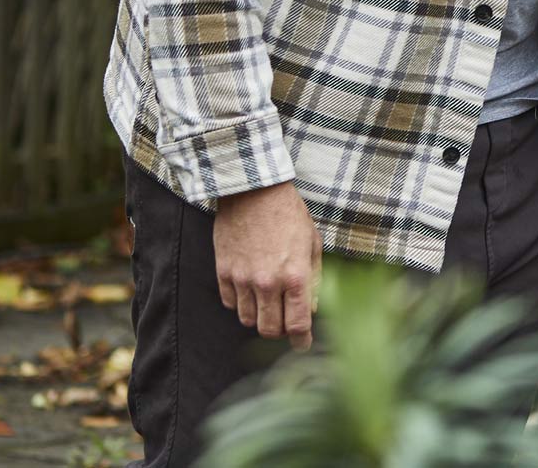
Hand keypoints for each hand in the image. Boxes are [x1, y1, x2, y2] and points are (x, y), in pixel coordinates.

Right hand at [212, 181, 322, 349]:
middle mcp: (267, 283)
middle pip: (269, 329)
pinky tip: (250, 291)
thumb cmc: (289, 215)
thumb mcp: (312, 243)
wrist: (254, 192)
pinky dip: (241, 304)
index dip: (301, 340)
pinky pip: (230, 304)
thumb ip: (314, 279)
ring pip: (248, 320)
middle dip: (280, 332)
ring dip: (259, 318)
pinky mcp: (223, 272)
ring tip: (268, 304)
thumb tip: (311, 308)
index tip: (303, 345)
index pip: (297, 324)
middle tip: (285, 323)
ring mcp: (243, 279)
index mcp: (295, 276)